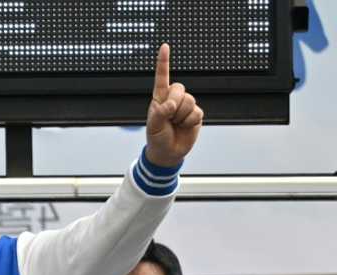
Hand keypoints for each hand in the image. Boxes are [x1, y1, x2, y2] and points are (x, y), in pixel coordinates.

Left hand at [145, 44, 203, 167]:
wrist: (168, 152)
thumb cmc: (157, 138)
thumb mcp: (153, 127)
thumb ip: (160, 113)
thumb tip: (170, 105)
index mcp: (159, 98)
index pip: (162, 78)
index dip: (164, 62)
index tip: (164, 46)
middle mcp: (173, 99)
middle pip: (180, 88)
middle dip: (175, 103)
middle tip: (169, 117)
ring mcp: (185, 106)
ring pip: (190, 101)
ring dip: (182, 116)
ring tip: (175, 124)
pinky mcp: (196, 114)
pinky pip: (196, 113)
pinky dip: (189, 122)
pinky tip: (184, 126)